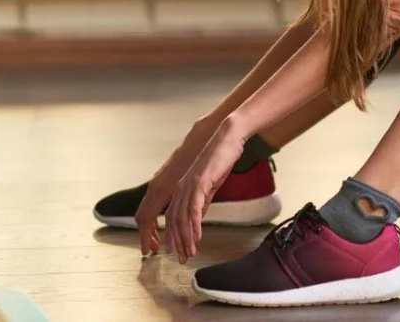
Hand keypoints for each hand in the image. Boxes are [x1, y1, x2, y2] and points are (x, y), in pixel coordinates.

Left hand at [136, 118, 217, 256]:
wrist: (228, 140)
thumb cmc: (221, 160)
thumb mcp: (210, 186)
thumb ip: (203, 202)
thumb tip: (198, 220)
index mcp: (181, 189)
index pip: (172, 217)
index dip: (174, 236)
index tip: (178, 252)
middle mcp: (180, 188)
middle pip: (173, 221)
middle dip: (177, 242)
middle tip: (182, 259)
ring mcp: (188, 185)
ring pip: (181, 217)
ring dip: (186, 238)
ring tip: (190, 253)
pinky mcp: (199, 182)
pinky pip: (194, 208)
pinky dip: (194, 225)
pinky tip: (197, 237)